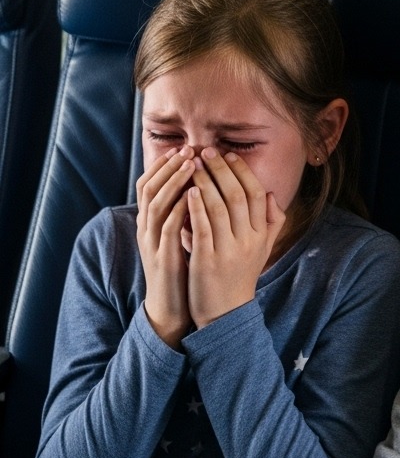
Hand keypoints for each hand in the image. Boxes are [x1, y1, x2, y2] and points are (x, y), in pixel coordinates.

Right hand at [136, 148, 194, 347]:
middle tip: (187, 149)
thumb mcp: (177, 236)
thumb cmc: (179, 269)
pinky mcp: (163, 258)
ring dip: (174, 181)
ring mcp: (151, 244)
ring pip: (156, 204)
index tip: (181, 148)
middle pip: (148, 188)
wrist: (171, 309)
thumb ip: (180, 212)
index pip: (147, 184)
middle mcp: (145, 230)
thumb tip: (195, 184)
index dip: (162, 165)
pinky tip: (194, 195)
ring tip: (192, 164)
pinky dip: (180, 208)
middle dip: (168, 167)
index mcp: (148, 223)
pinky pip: (169, 228)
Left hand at [185, 149, 286, 328]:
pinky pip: (203, 228)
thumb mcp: (262, 250)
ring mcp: (228, 251)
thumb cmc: (240, 277)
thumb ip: (271, 223)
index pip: (256, 194)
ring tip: (193, 165)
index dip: (243, 172)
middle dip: (221, 170)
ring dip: (206, 182)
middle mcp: (248, 241)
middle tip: (206, 152)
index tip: (228, 155)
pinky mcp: (208, 262)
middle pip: (238, 196)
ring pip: (219, 208)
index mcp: (261, 236)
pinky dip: (196, 207)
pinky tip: (188, 191)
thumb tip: (271, 195)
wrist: (224, 315)